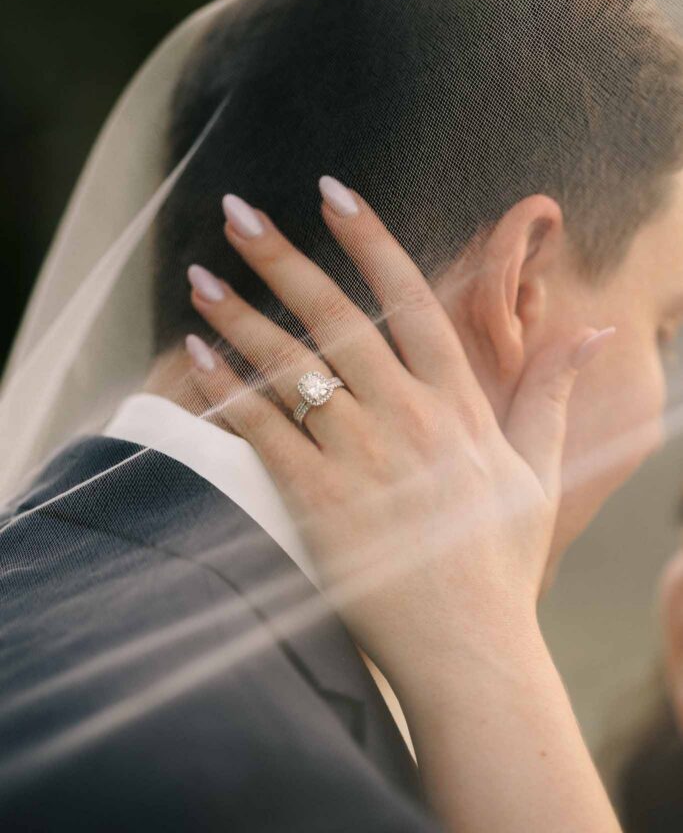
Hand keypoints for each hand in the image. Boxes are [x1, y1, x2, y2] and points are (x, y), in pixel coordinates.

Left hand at [183, 177, 613, 684]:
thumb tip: (591, 331)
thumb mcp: (537, 471)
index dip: (369, 240)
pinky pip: (262, 432)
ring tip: (201, 276)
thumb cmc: (500, 561)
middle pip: (336, 319)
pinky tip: (196, 357)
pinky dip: (226, 391)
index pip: (410, 300)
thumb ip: (551, 394)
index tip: (332, 191)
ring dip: (240, 317)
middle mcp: (406, 416)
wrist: (470, 649)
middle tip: (238, 211)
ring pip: (291, 368)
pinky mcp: (317, 500)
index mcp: (456, 403)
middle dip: (284, 259)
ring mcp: (360, 457)